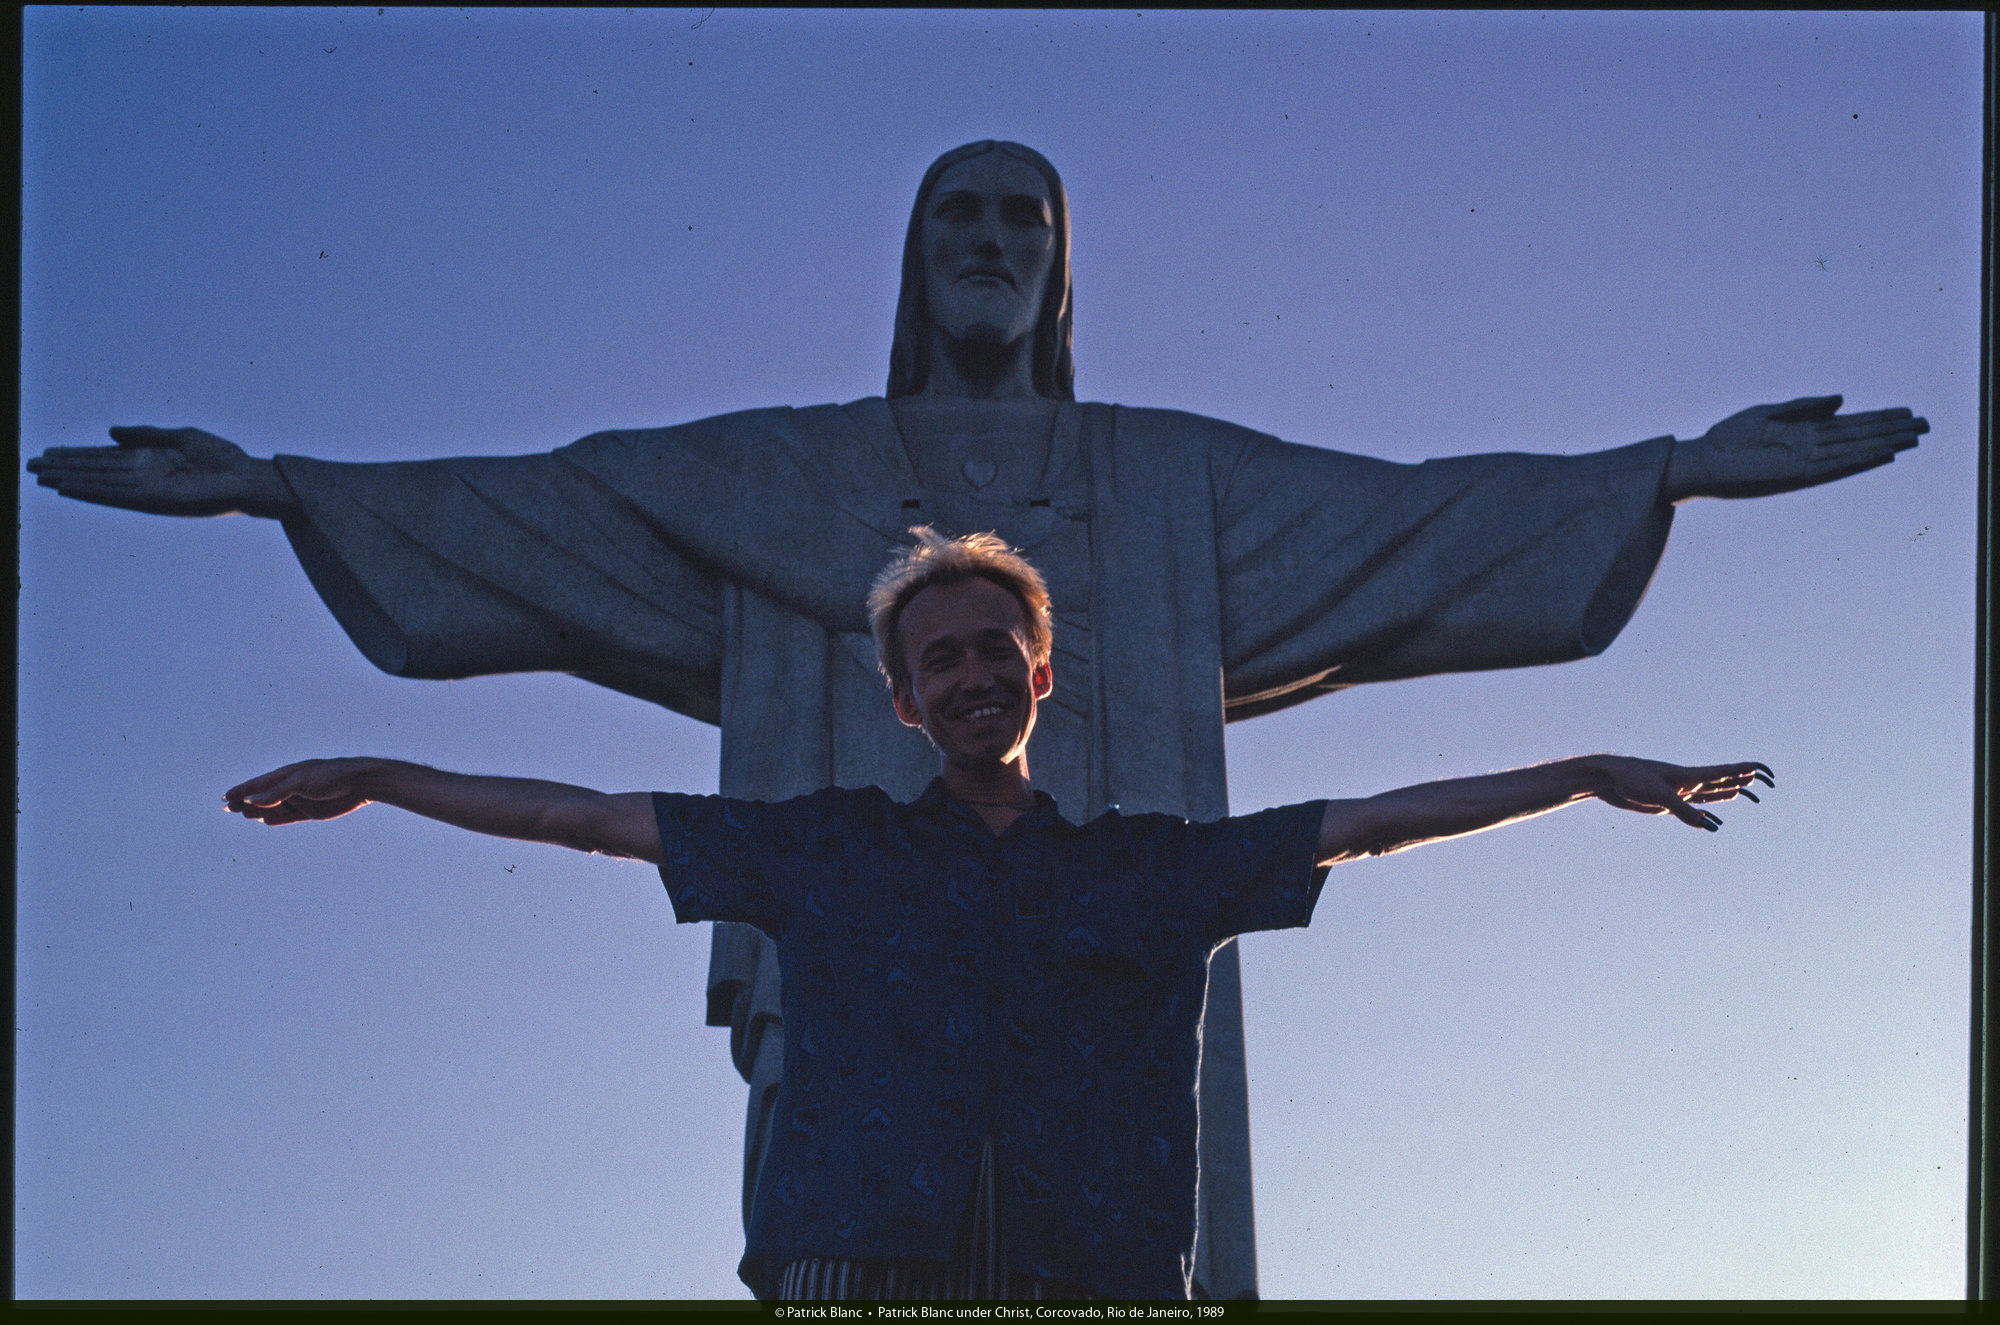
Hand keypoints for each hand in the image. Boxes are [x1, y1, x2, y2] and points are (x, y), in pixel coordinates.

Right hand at [27, 426, 297, 517]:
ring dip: (70, 480)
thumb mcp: (181, 437)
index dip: (77, 455)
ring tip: (41, 477)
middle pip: (96, 470)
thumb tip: (110, 432)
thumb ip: (145, 434)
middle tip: (30, 466)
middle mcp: (144, 475)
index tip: (50, 452)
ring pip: (100, 483)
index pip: (104, 457)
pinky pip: (117, 495)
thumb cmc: (222, 458)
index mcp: (149, 459)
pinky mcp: (155, 499)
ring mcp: (148, 488)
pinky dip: (93, 491)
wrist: (248, 477)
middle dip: (65, 467)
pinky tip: (70, 488)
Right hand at [225, 759, 375, 824]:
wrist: (359, 783)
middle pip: (263, 797)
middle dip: (246, 802)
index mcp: (287, 775)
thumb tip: (252, 799)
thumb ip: (277, 792)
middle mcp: (291, 787)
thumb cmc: (330, 775)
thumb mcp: (301, 782)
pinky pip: (289, 817)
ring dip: (259, 811)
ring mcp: (300, 800)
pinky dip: (277, 819)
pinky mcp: (310, 812)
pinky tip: (265, 821)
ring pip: (274, 808)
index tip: (226, 796)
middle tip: (229, 809)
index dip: (242, 790)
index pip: (258, 784)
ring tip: (243, 814)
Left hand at [1588, 757, 1773, 830]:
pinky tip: (1713, 813)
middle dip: (1746, 780)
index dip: (1749, 769)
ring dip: (1730, 790)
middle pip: (1724, 779)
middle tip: (1768, 781)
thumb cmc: (1630, 779)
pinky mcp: (1667, 802)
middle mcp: (1689, 781)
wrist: (1607, 778)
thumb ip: (1684, 811)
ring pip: (1711, 791)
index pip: (1728, 769)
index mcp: (1691, 774)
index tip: (1768, 772)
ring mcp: (1679, 791)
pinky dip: (1709, 807)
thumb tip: (1710, 827)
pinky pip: (1695, 805)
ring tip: (1747, 790)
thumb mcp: (1658, 796)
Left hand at [1662, 396, 1926, 500]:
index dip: (1878, 418)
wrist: (1700, 460)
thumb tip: (1842, 399)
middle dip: (1891, 429)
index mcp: (1803, 431)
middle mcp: (1810, 447)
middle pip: (1859, 436)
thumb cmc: (1727, 438)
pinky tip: (1882, 453)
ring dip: (1884, 443)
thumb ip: (1805, 406)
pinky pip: (1835, 466)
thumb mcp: (1767, 413)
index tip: (1906, 412)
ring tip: (1913, 436)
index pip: (1850, 424)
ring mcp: (1806, 460)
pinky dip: (1859, 459)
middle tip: (1925, 425)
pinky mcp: (1796, 473)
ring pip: (1854, 450)